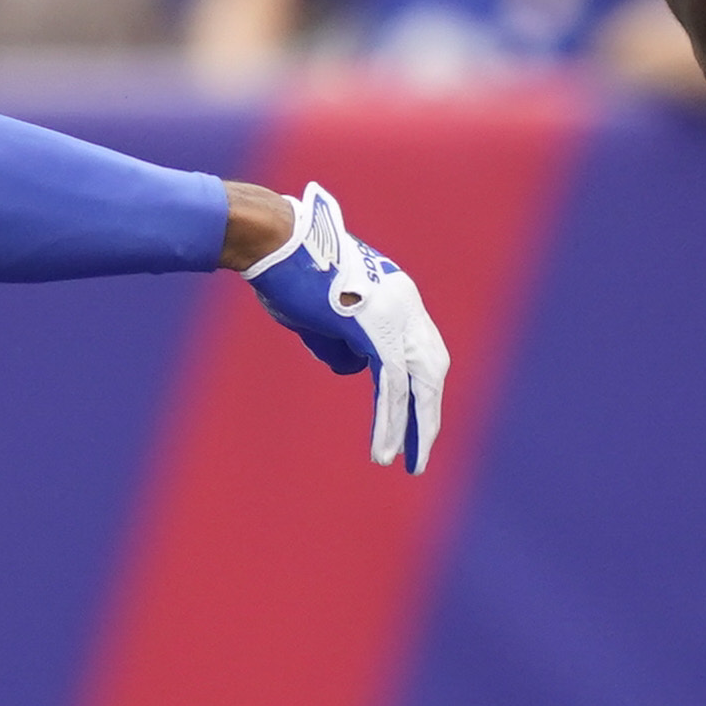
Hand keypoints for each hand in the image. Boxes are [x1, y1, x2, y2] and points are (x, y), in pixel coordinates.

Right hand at [234, 177, 449, 471]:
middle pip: (431, 369)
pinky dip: (388, 422)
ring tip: (408, 464)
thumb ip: (343, 342)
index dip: (421, 388)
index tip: (415, 419)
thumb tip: (352, 367)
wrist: (274, 240)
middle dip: (427, 415)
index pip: (421, 350)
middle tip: (420, 454)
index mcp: (398, 295)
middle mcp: (406, 304)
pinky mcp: (374, 331)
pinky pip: (390, 387)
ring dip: (412, 428)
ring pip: (415, 384)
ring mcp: (393, 316)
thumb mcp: (322, 314)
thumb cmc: (289, 272)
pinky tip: (384, 451)